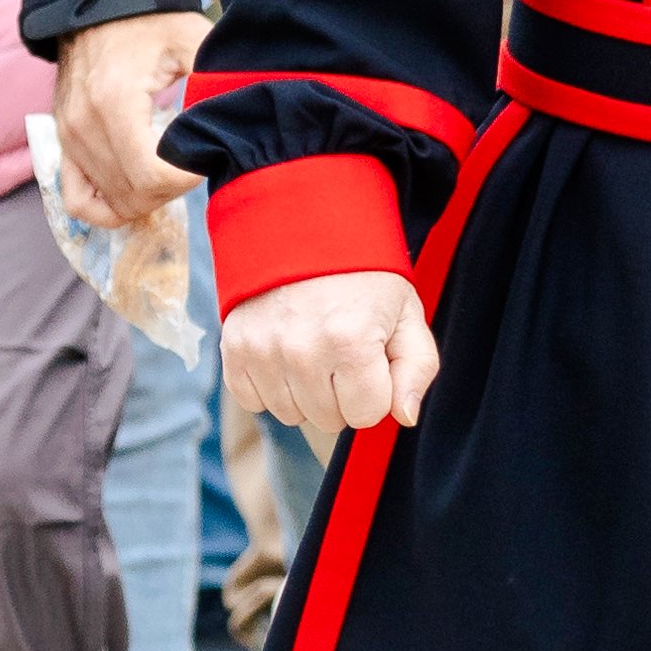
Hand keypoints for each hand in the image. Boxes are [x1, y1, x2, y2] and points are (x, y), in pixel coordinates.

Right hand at [47, 11, 209, 229]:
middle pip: (132, 194)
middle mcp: (84, 125)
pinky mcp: (63, 142)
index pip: (151, 175)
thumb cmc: (150, 20)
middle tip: (193, 162)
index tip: (206, 158)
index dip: (186, 179)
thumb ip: (217, 78)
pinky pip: (76, 198)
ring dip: (148, 197)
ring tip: (172, 171)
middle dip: (172, 190)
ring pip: (111, 201)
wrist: (99, 4)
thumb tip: (241, 117)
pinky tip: (135, 193)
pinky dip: (106, 207)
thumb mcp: (191, 38)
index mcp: (115, 101)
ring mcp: (69, 137)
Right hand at [221, 270, 438, 442]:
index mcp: (351, 341)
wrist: (302, 229)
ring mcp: (263, 352)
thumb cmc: (362, 275)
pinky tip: (284, 352)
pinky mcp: (234, 350)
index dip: (374, 390)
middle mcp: (302, 351)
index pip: (367, 415)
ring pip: (291, 414)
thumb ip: (417, 368)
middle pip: (329, 420)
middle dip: (342, 393)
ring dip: (306, 392)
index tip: (369, 356)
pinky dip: (270, 386)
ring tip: (313, 347)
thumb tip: (404, 416)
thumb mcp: (406, 313)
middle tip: (341, 347)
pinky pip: (254, 401)